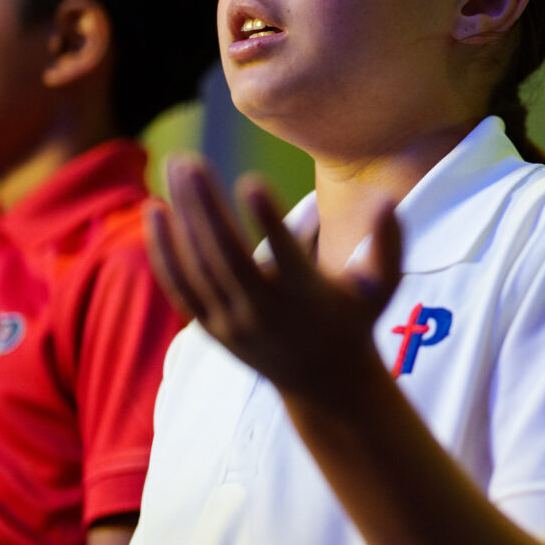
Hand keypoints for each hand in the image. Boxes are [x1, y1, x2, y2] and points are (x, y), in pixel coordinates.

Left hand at [145, 156, 401, 398]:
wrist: (325, 385)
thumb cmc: (355, 321)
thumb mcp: (383, 286)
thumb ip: (389, 242)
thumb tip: (385, 199)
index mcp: (306, 295)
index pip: (285, 255)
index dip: (268, 220)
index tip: (251, 181)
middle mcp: (264, 311)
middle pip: (225, 254)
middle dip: (205, 205)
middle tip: (189, 159)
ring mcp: (233, 321)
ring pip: (199, 265)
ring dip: (183, 215)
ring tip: (175, 166)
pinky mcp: (212, 328)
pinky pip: (181, 285)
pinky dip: (165, 249)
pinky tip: (155, 209)